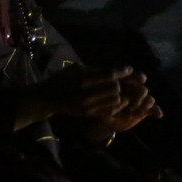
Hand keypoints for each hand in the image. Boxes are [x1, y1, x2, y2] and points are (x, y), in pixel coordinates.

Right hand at [14, 66, 129, 129]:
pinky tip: (119, 99)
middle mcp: (86, 92)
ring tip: (128, 90)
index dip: (122, 71)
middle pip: (116, 87)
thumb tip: (117, 70)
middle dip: (125, 83)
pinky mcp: (89, 114)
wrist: (48, 98)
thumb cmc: (63, 79)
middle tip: (133, 80)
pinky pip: (110, 110)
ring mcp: (88, 105)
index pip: (109, 74)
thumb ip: (96, 69)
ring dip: (123, 94)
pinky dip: (118, 104)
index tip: (130, 69)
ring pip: (116, 100)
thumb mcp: (76, 68)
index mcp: (83, 78)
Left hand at [92, 70, 163, 134]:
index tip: (137, 82)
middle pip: (143, 89)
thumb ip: (109, 100)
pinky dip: (156, 111)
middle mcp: (134, 90)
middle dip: (139, 97)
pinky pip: (154, 109)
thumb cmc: (103, 109)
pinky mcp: (145, 110)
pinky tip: (159, 114)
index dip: (137, 79)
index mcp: (126, 84)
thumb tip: (118, 98)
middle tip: (132, 106)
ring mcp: (140, 100)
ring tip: (137, 114)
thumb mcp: (103, 104)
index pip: (135, 78)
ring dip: (145, 105)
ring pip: (149, 99)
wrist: (108, 120)